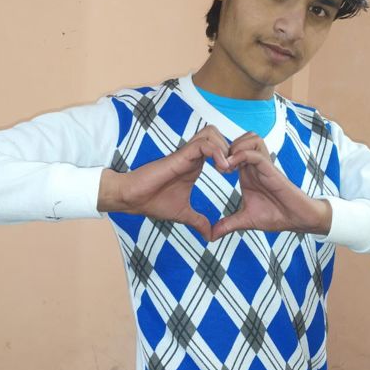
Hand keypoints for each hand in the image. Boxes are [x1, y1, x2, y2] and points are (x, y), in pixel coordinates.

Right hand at [97, 125, 230, 240]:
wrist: (133, 199)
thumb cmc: (153, 202)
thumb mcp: (183, 214)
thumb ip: (198, 222)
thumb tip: (210, 236)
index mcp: (194, 165)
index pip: (218, 147)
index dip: (231, 156)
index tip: (237, 174)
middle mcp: (191, 155)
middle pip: (218, 134)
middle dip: (231, 148)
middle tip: (235, 168)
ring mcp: (185, 153)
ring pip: (212, 133)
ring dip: (225, 148)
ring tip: (228, 168)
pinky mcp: (180, 155)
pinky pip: (203, 144)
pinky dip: (216, 152)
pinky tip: (221, 168)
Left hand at [210, 132, 331, 239]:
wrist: (297, 220)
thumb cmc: (276, 216)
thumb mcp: (245, 220)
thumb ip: (228, 225)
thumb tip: (211, 236)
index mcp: (248, 172)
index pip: (234, 149)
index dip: (220, 154)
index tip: (211, 169)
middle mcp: (255, 165)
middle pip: (242, 137)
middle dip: (226, 146)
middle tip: (217, 165)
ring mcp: (264, 165)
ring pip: (251, 138)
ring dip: (235, 147)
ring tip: (225, 166)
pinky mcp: (271, 169)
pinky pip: (255, 152)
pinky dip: (241, 155)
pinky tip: (231, 170)